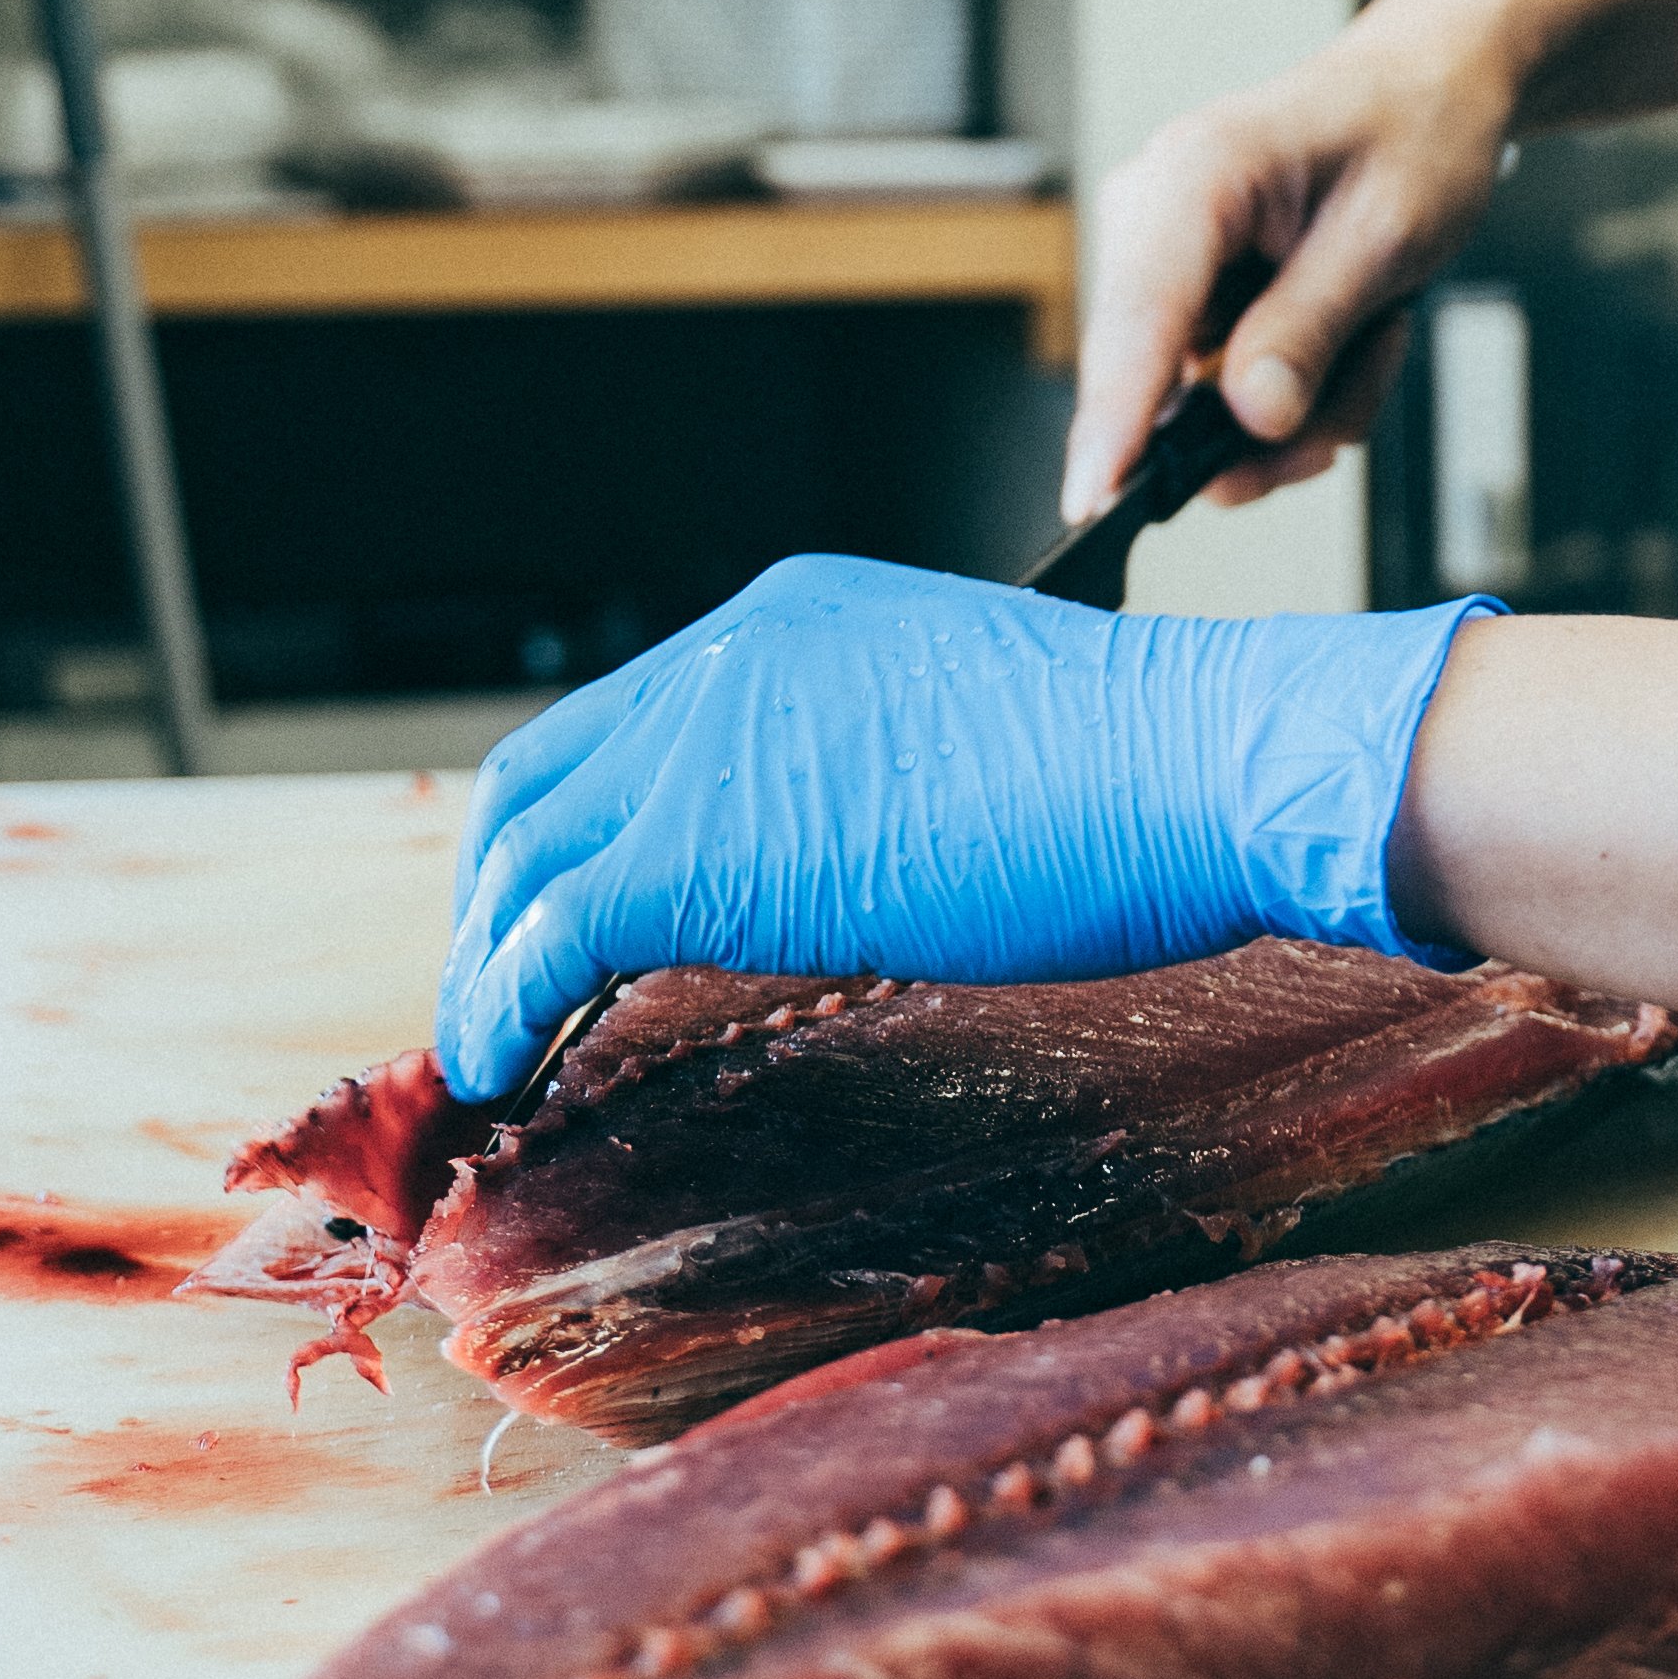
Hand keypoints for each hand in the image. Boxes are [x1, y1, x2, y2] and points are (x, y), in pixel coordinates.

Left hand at [436, 553, 1500, 1097]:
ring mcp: (709, 742)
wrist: (1195, 760)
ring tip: (482, 1043)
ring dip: (484, 954)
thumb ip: (873, 768)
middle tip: (496, 985)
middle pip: (541, 775)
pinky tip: (498, 1060)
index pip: (625, 720)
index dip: (574, 827)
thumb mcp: (971, 732)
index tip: (560, 912)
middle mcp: (727, 654)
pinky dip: (500, 999)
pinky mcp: (705, 847)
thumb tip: (844, 854)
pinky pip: (551, 932)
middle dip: (496, 889)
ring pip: (524, 852)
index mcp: (791, 618)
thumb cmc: (1143, 769)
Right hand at [1068, 0, 1538, 518]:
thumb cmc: (1414, 132)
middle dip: (1268, 424)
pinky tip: (1355, 337)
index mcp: (1192, 174)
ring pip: (1203, 405)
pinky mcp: (1195, 300)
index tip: (1095, 500)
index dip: (1113, 418)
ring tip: (1376, 338)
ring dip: (1306, 406)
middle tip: (1353, 399)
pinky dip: (1305, 392)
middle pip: (1161, 381)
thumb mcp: (1386, 233)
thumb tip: (1251, 421)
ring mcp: (1170, 265)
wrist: (1433, 93)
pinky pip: (1230, 394)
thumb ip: (1311, 329)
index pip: (1135, 316)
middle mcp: (1155, 217)